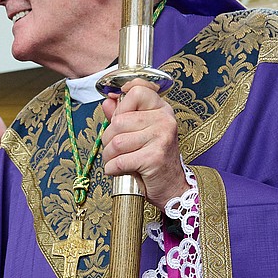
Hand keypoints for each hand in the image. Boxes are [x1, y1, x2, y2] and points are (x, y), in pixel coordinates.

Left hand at [100, 80, 186, 210]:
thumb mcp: (138, 134)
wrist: (170, 187)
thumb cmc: (153, 160)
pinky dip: (112, 169)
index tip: (116, 115)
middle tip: (116, 151)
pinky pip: (119, 160)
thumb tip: (107, 101)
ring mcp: (161, 137)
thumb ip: (123, 116)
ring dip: (109, 156)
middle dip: (108, 139)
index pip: (137, 91)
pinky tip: (117, 171)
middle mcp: (164, 120)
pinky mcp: (154, 157)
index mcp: (161, 109)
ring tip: (116, 161)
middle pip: (118, 121)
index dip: (121, 104)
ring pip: (116, 142)